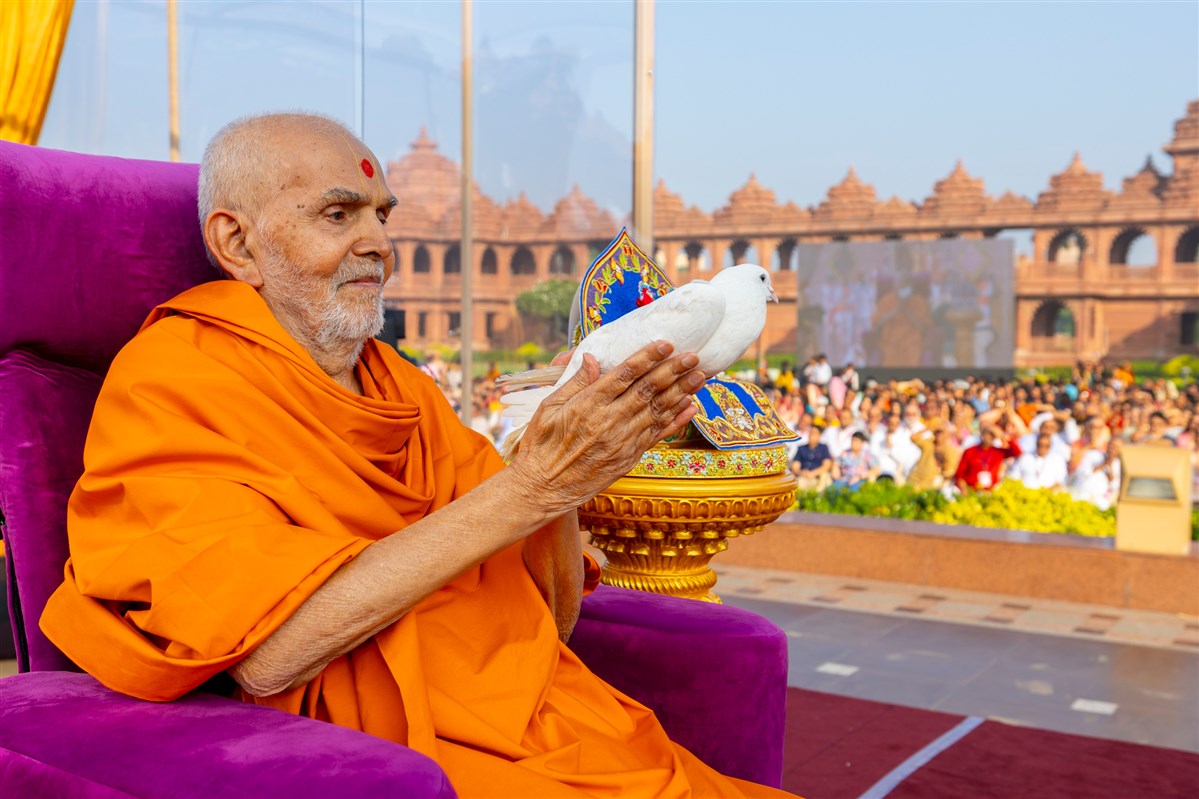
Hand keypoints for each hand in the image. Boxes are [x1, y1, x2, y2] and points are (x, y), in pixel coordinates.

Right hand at [509, 341, 703, 514]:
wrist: (543, 488)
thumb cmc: (541, 445)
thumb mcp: (548, 408)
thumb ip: (575, 383)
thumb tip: (593, 357)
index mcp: (589, 405)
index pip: (625, 375)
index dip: (647, 357)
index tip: (666, 344)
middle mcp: (609, 422)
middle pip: (648, 391)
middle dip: (673, 371)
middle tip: (693, 356)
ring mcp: (622, 442)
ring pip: (657, 412)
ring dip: (681, 392)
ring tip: (700, 376)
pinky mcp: (628, 458)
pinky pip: (656, 435)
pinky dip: (675, 421)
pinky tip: (691, 407)